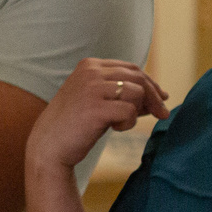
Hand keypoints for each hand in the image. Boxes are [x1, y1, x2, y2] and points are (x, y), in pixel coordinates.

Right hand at [27, 59, 167, 174]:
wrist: (48, 146)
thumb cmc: (73, 126)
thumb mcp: (97, 101)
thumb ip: (121, 95)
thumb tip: (156, 98)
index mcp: (89, 65)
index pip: (130, 68)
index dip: (150, 83)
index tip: (161, 98)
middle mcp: (91, 71)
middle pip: (138, 77)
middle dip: (155, 96)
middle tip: (163, 114)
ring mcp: (92, 88)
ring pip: (137, 92)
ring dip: (136, 112)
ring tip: (120, 124)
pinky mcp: (96, 108)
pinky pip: (130, 112)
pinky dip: (128, 123)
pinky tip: (115, 129)